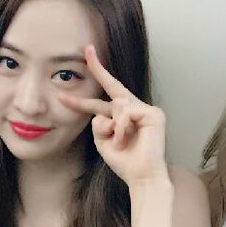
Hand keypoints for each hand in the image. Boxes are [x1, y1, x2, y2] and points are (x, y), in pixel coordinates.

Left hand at [57, 45, 167, 186]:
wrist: (142, 177)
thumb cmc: (124, 162)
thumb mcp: (102, 141)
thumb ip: (99, 123)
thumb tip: (102, 112)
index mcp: (122, 117)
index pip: (102, 101)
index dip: (85, 94)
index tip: (71, 82)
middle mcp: (135, 109)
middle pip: (112, 86)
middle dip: (98, 68)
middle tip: (87, 49)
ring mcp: (147, 110)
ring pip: (116, 106)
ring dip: (112, 128)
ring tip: (120, 143)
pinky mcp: (155, 114)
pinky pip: (127, 113)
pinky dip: (122, 128)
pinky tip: (126, 139)